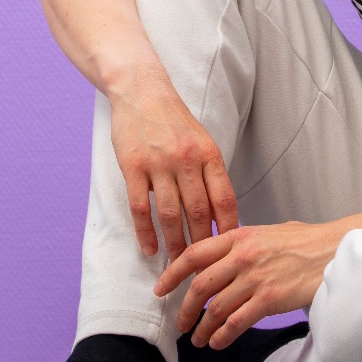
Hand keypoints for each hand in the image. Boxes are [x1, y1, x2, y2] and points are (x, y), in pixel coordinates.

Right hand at [109, 75, 237, 255]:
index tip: (229, 252)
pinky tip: (150, 249)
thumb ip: (210, 175)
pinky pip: (140, 208)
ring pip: (171, 215)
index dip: (228, 229)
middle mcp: (187, 159)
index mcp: (209, 154)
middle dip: (203, 244)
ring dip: (175, 244)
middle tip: (205, 269)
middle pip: (199, 212)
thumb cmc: (174, 121)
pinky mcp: (133, 166)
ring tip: (178, 264)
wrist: (141, 91)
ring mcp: (159, 163)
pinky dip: (145, 233)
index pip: (224, 200)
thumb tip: (221, 215)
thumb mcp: (202, 142)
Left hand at [155, 221, 349, 348]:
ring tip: (198, 340)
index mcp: (239, 236)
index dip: (172, 274)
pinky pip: (236, 323)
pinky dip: (223, 336)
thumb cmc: (306, 242)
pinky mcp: (270, 299)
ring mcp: (256, 278)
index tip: (161, 289)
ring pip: (216, 308)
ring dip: (203, 328)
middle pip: (200, 286)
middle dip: (186, 309)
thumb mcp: (267, 232)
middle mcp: (243, 256)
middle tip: (181, 323)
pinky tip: (218, 343)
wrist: (336, 249)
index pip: (194, 254)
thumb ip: (241, 244)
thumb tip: (219, 259)